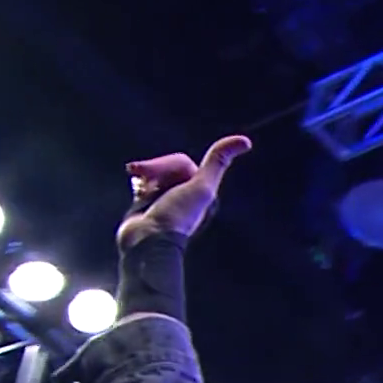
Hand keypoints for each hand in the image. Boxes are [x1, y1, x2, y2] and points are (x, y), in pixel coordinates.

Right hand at [115, 135, 250, 249]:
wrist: (147, 240)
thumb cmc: (176, 216)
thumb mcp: (202, 187)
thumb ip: (218, 162)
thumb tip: (246, 141)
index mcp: (200, 192)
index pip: (181, 163)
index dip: (169, 165)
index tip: (160, 177)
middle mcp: (184, 194)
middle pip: (166, 166)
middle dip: (154, 169)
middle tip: (140, 177)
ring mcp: (165, 197)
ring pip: (154, 172)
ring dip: (144, 175)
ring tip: (139, 188)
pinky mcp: (147, 202)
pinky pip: (143, 181)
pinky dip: (139, 183)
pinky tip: (137, 190)